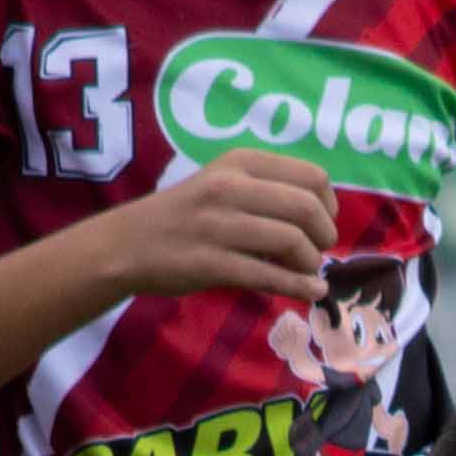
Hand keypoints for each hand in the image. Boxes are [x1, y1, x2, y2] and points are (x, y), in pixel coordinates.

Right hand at [80, 148, 334, 299]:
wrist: (127, 244)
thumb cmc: (185, 215)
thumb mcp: (223, 183)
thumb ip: (266, 191)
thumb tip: (322, 217)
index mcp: (240, 163)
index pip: (311, 175)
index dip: (329, 204)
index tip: (322, 223)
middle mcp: (230, 187)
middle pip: (306, 207)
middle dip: (324, 235)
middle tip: (319, 251)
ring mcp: (219, 226)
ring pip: (291, 241)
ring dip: (311, 263)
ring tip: (307, 272)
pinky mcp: (210, 264)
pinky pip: (268, 276)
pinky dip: (299, 287)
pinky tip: (311, 292)